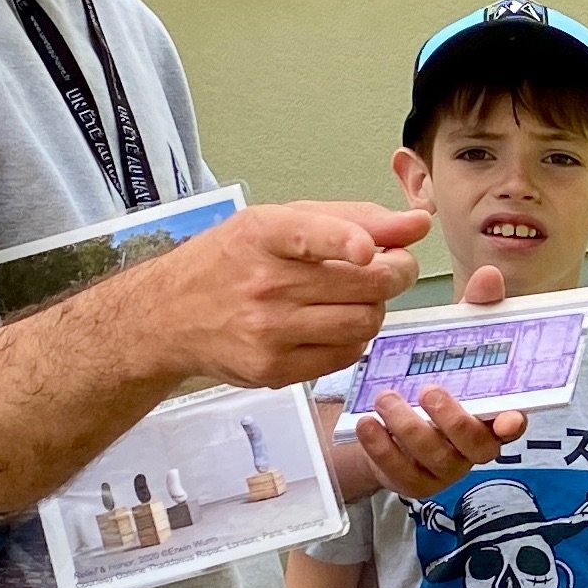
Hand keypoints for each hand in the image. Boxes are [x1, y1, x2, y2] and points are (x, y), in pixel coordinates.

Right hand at [144, 202, 431, 388]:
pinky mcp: (273, 369)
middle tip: (394, 267)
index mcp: (262, 234)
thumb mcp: (280, 221)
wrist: (169, 315)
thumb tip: (418, 224)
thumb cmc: (233, 260)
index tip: (367, 250)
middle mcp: (263, 283)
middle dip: (397, 272)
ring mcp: (267, 331)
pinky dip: (354, 338)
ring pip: (364, 322)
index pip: (309, 234)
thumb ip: (354, 218)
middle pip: (365, 284)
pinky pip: (346, 355)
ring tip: (358, 297)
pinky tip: (333, 324)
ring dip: (376, 308)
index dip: (346, 240)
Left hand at [343, 267, 522, 497]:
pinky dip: (380, 447)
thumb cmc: (437, 375)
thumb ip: (476, 311)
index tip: (508, 417)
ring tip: (386, 399)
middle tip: (428, 390)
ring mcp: (443, 468)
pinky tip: (366, 423)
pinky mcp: (411, 480)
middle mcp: (472, 447)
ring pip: (434, 458)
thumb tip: (489, 276)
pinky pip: (398, 471)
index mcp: (491, 414)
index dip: (511, 424)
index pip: (511, 425)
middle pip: (474, 446)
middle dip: (452, 420)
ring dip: (409, 428)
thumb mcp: (456, 342)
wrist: (391, 416)